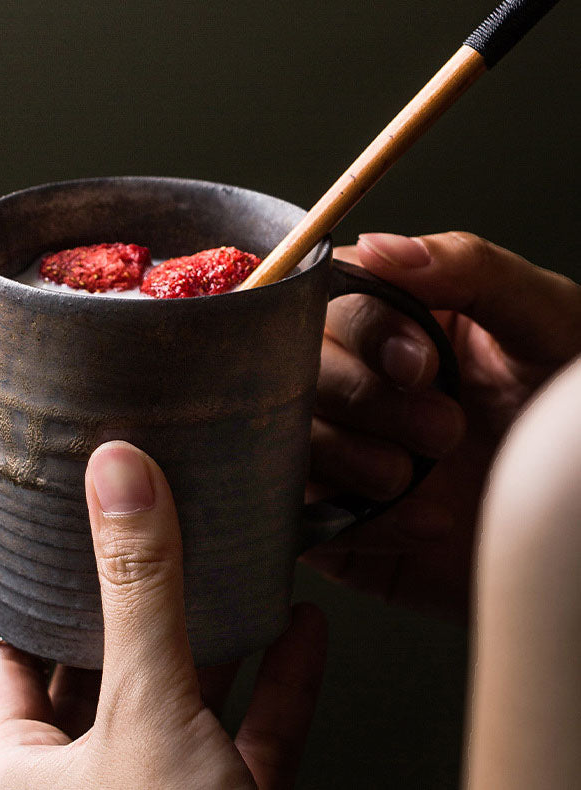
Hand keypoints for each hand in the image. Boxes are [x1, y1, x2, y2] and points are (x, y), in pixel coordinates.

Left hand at [0, 441, 326, 788]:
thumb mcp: (146, 713)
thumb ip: (139, 591)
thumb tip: (121, 476)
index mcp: (27, 773)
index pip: (3, 656)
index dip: (23, 589)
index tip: (46, 527)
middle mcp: (91, 782)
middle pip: (103, 666)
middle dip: (133, 597)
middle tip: (143, 526)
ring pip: (185, 697)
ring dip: (217, 633)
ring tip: (225, 562)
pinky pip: (255, 735)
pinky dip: (280, 684)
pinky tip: (301, 628)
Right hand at [305, 231, 580, 619]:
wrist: (575, 522)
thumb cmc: (564, 416)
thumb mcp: (543, 324)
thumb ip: (469, 270)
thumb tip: (379, 245)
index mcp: (395, 321)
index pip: (333, 300)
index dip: (364, 331)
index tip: (422, 365)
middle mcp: (357, 379)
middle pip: (296, 369)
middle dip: (365, 400)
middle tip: (442, 429)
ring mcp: (341, 449)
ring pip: (289, 438)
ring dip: (351, 458)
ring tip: (414, 476)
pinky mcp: (334, 517)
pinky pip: (306, 513)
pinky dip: (362, 521)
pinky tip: (424, 520)